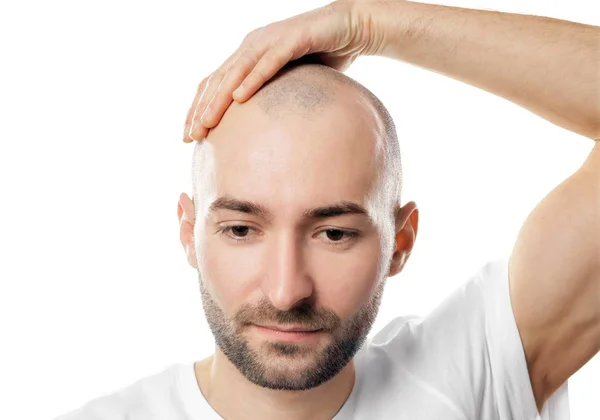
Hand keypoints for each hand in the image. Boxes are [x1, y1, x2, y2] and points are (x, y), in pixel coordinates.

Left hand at [183, 0, 380, 142]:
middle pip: (217, 80)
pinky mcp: (292, 40)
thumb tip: (263, 132)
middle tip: (191, 136)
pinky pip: (269, 62)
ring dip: (219, 99)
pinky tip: (240, 98)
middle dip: (201, 110)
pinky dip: (252, 80)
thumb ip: (273, 98)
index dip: (198, 109)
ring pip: (236, 72)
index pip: (214, 84)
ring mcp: (269, 41)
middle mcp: (252, 46)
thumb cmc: (323, 57)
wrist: (351, 27)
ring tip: (207, 122)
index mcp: (247, 55)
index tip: (190, 137)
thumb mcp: (291, 82)